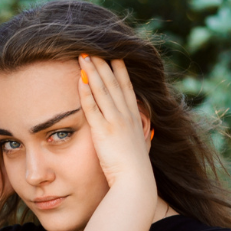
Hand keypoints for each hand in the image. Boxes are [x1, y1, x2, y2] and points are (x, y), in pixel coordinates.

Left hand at [77, 55, 152, 186]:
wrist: (136, 181)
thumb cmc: (137, 170)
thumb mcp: (143, 148)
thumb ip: (145, 138)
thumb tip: (150, 132)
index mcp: (135, 119)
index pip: (126, 89)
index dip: (120, 72)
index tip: (115, 57)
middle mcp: (126, 116)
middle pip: (113, 84)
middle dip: (104, 64)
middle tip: (94, 48)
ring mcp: (114, 122)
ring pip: (102, 90)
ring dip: (92, 71)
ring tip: (83, 56)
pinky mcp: (102, 131)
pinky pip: (92, 107)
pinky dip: (86, 92)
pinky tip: (79, 79)